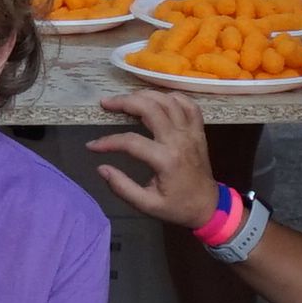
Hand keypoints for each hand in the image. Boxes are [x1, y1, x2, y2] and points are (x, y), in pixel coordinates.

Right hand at [81, 86, 213, 219]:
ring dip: (145, 95)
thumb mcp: (147, 205)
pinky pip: (188, 104)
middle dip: (125, 102)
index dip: (108, 141)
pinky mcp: (198, 130)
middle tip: (106, 103)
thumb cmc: (177, 207)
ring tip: (127, 99)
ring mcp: (191, 132)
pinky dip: (172, 97)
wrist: (209, 206)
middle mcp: (179, 140)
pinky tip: (157, 99)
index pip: (131, 141)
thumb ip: (122, 187)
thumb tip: (101, 168)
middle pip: (151, 108)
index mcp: (166, 160)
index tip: (92, 146)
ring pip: (168, 101)